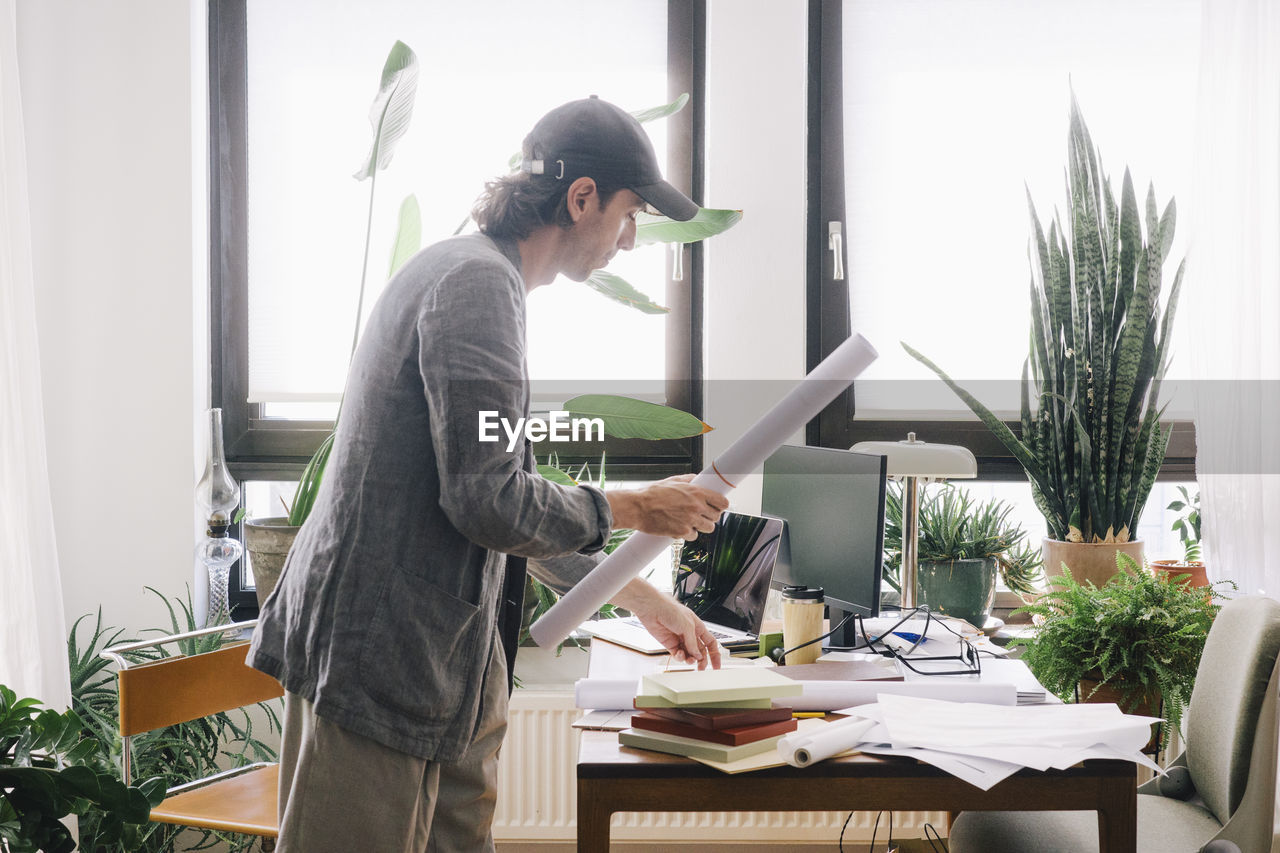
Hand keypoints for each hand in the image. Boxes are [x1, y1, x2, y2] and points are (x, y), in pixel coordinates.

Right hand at [605, 475, 728, 540]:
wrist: (637, 507)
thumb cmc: (652, 494)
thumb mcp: (672, 481)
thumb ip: (689, 480)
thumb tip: (698, 478)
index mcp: (697, 492)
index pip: (722, 502)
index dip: (720, 505)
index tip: (717, 506)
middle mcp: (697, 506)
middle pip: (716, 517)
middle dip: (709, 516)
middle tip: (700, 515)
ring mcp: (691, 520)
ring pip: (708, 528)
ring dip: (701, 526)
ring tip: (691, 522)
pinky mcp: (682, 532)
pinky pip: (694, 536)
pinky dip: (688, 533)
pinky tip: (680, 527)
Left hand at [611, 579, 722, 668]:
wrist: (653, 609)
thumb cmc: (670, 610)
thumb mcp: (687, 626)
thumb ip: (693, 643)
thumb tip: (698, 655)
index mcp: (698, 627)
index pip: (710, 642)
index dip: (714, 654)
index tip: (716, 665)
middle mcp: (690, 634)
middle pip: (700, 651)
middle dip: (702, 660)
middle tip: (701, 668)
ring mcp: (680, 639)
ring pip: (689, 655)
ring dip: (690, 659)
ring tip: (690, 660)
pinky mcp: (670, 644)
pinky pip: (678, 655)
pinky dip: (680, 657)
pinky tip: (679, 654)